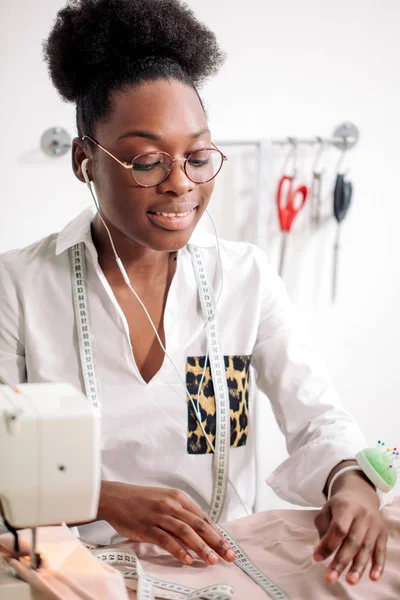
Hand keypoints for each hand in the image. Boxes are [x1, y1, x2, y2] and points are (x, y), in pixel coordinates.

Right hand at [98, 481, 235, 565]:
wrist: (116, 497)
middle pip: (199, 524)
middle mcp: (172, 505)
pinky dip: (178, 550)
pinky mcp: (147, 526)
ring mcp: (159, 515)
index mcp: (179, 498)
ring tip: (211, 560)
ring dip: (200, 547)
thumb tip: (201, 531)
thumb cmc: (142, 500)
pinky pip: (165, 539)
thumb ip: (182, 513)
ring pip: (185, 532)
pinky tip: (187, 560)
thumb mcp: (165, 500)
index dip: (217, 533)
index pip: (203, 518)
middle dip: (215, 541)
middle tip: (228, 556)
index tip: (227, 547)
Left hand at [313, 472, 386, 584]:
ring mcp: (374, 524)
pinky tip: (373, 577)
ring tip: (350, 581)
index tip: (316, 558)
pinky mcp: (383, 533)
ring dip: (358, 567)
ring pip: (366, 548)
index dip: (328, 545)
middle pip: (352, 541)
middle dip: (341, 561)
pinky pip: (381, 551)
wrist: (361, 494)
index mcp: (346, 506)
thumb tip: (323, 551)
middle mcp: (362, 515)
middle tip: (330, 578)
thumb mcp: (327, 510)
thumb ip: (323, 528)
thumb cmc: (339, 506)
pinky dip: (378, 565)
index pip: (338, 528)